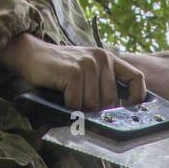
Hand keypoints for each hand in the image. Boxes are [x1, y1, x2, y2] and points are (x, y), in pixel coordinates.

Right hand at [0, 33, 146, 110]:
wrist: (31, 55)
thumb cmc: (60, 69)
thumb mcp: (87, 71)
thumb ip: (104, 84)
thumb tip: (119, 112)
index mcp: (109, 58)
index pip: (137, 79)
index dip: (136, 99)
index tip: (126, 111)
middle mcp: (102, 58)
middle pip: (110, 101)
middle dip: (95, 110)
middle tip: (80, 105)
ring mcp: (88, 64)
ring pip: (93, 105)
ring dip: (79, 109)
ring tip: (69, 97)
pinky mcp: (74, 72)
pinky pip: (77, 104)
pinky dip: (68, 107)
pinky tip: (62, 97)